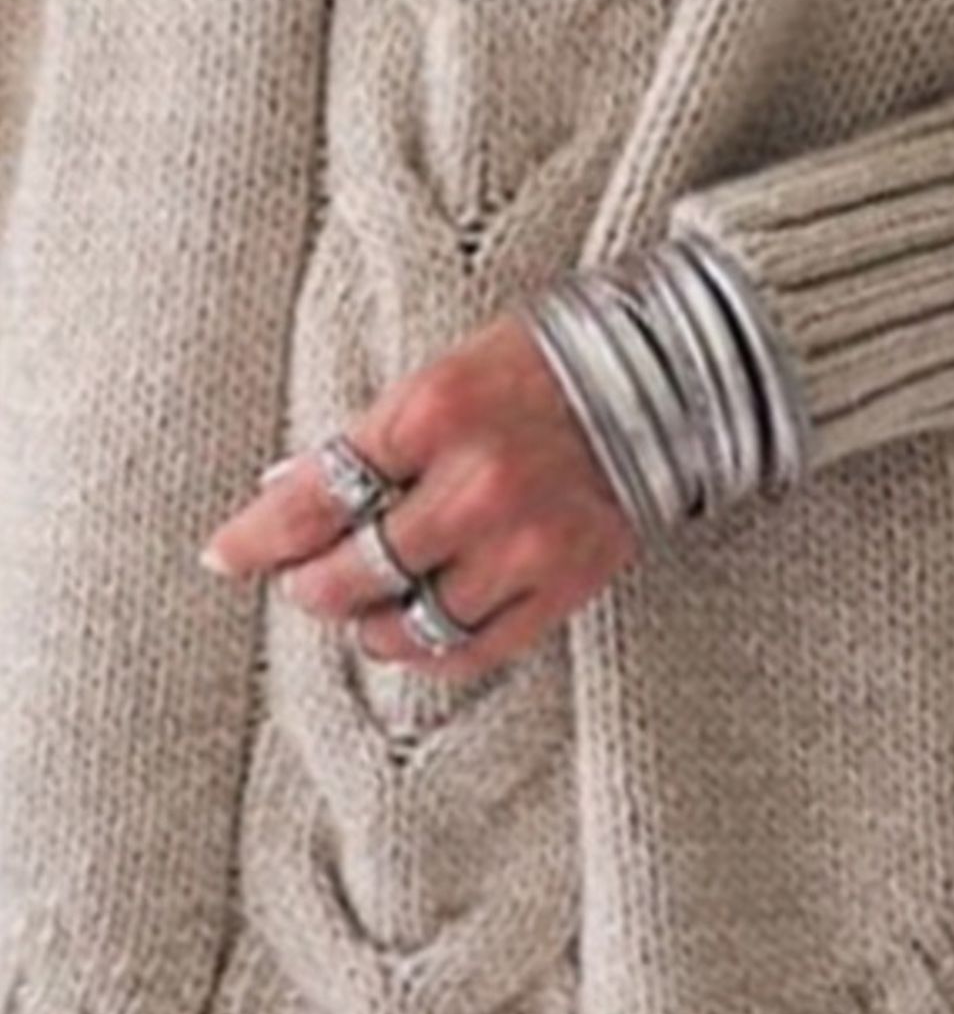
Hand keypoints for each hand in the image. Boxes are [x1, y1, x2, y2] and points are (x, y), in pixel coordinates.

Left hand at [198, 309, 641, 682]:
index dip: (258, 536)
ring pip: (409, 622)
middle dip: (310, 587)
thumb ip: (375, 434)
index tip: (226, 556)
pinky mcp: (566, 581)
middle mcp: (476, 483)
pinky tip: (416, 634)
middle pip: (353, 571)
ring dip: (368, 626)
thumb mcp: (445, 370)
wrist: (667, 375)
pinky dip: (430, 651)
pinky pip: (473, 646)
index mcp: (434, 410)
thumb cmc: (543, 363)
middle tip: (301, 585)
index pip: (315, 494)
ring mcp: (524, 540)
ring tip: (362, 612)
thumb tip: (287, 493)